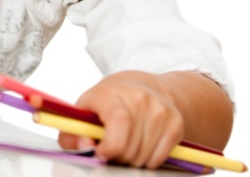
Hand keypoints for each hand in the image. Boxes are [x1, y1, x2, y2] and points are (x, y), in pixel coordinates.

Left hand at [61, 71, 183, 168]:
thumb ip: (73, 135)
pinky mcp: (175, 123)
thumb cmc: (105, 103)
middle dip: (117, 157)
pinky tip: (140, 147)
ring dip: (132, 161)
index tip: (101, 154)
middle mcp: (140, 99)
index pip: (119, 122)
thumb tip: (86, 148)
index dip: (110, 146)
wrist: (141, 87)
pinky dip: (148, 161)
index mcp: (112, 94)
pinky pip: (160, 158)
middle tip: (111, 150)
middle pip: (130, 147)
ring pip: (144, 157)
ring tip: (125, 146)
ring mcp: (160, 111)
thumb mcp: (83, 112)